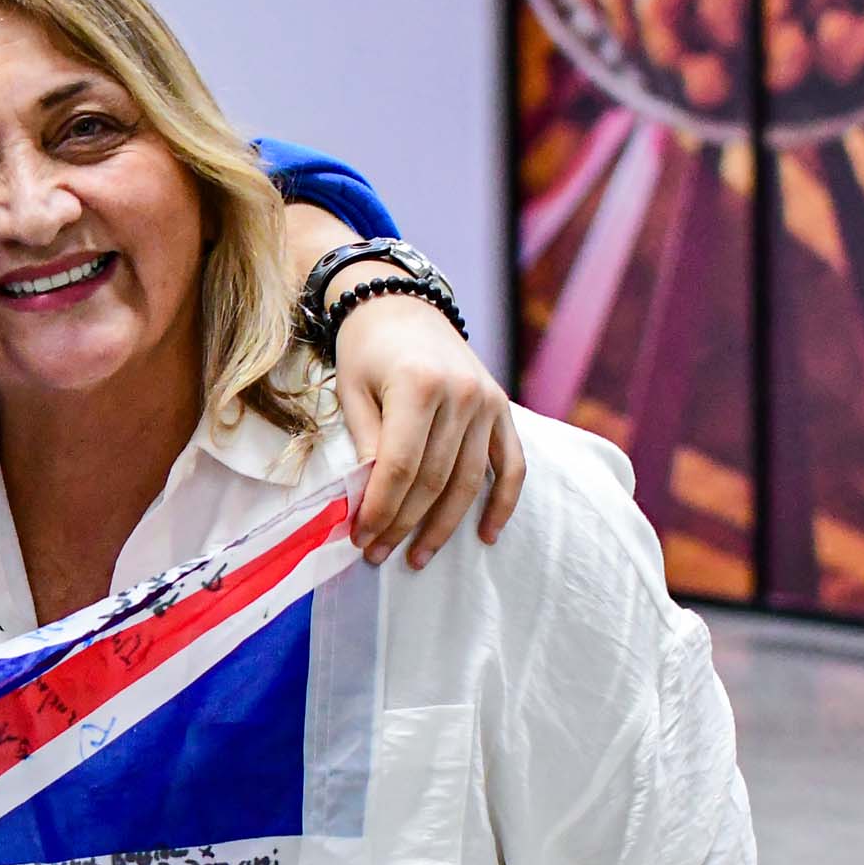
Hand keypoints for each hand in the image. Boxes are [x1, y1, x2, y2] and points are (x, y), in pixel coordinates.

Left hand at [334, 291, 524, 566]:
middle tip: (377, 555)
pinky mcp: (503, 409)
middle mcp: (462, 395)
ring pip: (468, 482)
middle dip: (403, 524)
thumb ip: (366, 444)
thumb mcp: (352, 392)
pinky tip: (486, 536)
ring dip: (443, 526)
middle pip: (433, 480)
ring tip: (417, 557)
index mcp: (418, 386)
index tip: (360, 538)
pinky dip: (502, 503)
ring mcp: (488, 403)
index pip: (400, 467)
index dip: (380, 509)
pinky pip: (511, 465)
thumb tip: (369, 504)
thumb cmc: (366, 352)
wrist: (401, 307)